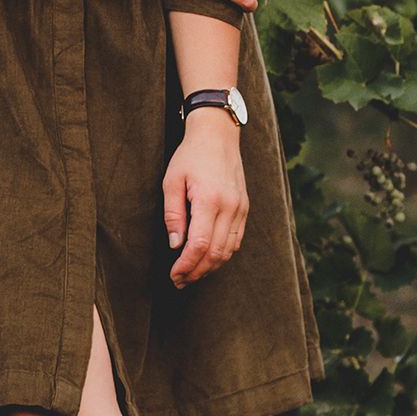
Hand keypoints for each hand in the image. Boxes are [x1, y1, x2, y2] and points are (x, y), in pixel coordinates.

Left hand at [163, 110, 248, 285]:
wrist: (217, 135)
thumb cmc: (190, 156)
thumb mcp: (172, 181)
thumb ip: (173, 214)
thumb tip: (175, 245)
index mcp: (210, 200)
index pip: (200, 244)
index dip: (187, 265)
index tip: (174, 275)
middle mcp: (230, 207)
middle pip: (216, 253)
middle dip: (197, 271)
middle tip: (179, 281)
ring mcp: (240, 208)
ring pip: (228, 250)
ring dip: (210, 266)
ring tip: (191, 274)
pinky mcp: (244, 208)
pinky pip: (236, 239)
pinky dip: (222, 254)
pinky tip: (208, 258)